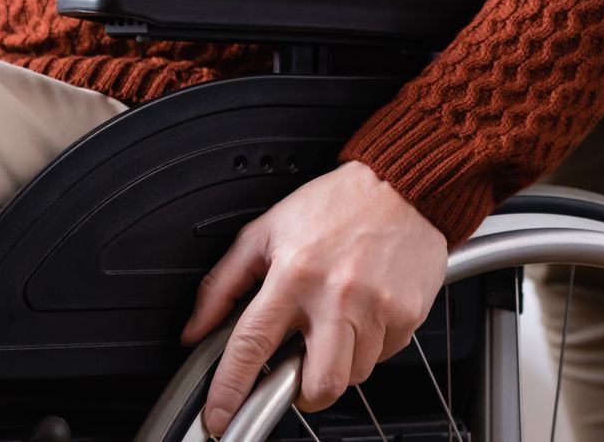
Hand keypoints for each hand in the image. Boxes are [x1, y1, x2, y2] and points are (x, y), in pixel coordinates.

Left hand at [181, 160, 448, 433]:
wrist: (404, 185)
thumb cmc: (335, 205)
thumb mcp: (265, 231)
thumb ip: (223, 284)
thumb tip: (196, 330)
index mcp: (293, 276)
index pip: (252, 346)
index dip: (230, 390)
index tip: (220, 418)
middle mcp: (336, 296)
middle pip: (320, 385)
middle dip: (305, 395)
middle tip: (299, 375)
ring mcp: (376, 308)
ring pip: (354, 375)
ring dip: (339, 363)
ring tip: (335, 326)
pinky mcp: (408, 314)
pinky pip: (384, 355)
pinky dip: (370, 345)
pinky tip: (364, 312)